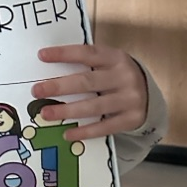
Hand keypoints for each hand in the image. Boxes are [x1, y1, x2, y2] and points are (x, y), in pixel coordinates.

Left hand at [32, 44, 147, 141]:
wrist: (149, 96)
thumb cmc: (118, 77)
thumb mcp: (108, 64)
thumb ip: (87, 65)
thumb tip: (49, 70)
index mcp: (116, 57)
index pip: (87, 53)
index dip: (64, 54)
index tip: (41, 56)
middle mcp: (125, 76)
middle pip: (87, 82)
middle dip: (59, 86)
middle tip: (37, 90)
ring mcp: (130, 99)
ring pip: (93, 106)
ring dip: (67, 110)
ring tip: (45, 113)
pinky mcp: (131, 119)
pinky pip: (104, 127)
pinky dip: (84, 131)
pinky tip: (67, 133)